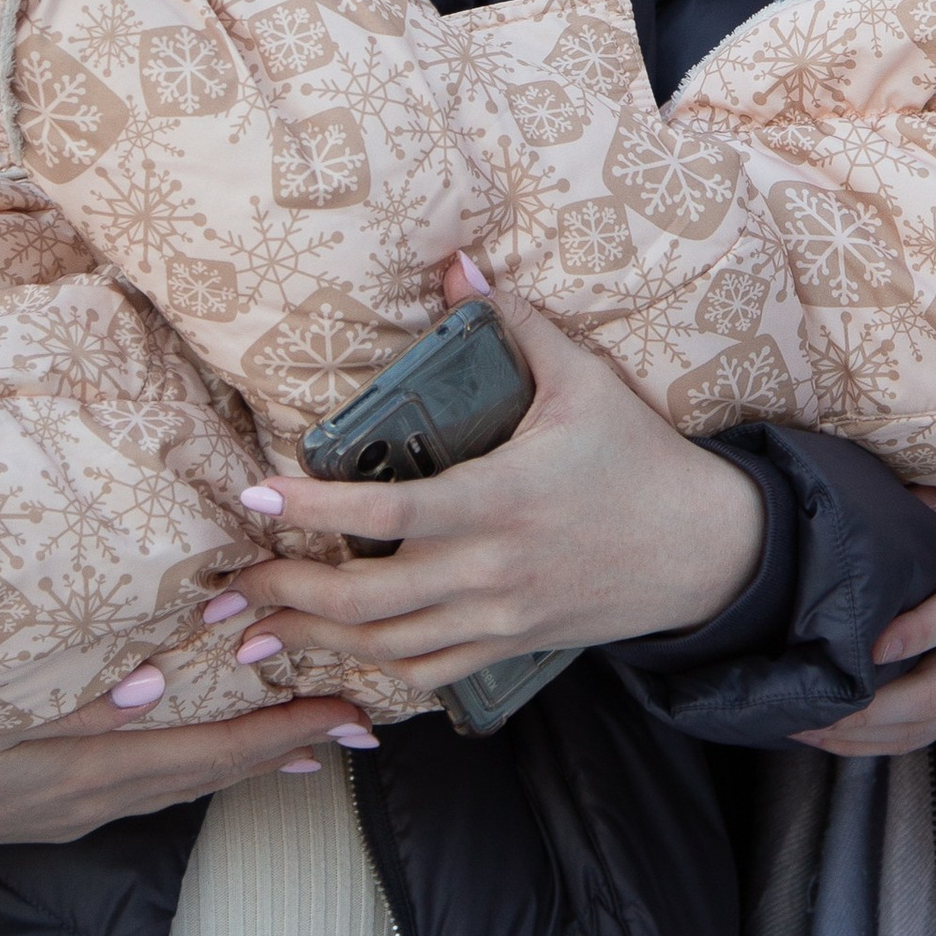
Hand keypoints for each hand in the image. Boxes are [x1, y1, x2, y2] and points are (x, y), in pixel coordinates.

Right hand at [0, 680, 369, 859]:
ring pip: (181, 785)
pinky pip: (146, 788)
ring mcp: (71, 811)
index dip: (279, 733)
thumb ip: (61, 702)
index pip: (205, 753)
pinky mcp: (51, 809)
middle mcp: (90, 800)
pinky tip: (209, 761)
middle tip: (358, 726)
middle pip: (208, 775)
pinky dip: (193, 771)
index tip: (345, 715)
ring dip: (246, 762)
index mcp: (81, 772)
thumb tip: (146, 687)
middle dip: (284, 747)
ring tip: (307, 745)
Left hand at [216, 260, 765, 687]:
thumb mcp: (584, 381)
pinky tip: (333, 657)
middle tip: (229, 586)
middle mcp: (492, 570)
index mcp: (502, 499)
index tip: (258, 493)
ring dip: (313, 640)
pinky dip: (372, 669)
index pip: (389, 512)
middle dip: (286, 593)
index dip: (317, 507)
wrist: (707, 550)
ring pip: (386, 646)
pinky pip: (427, 672)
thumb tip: (459, 262)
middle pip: (366, 597)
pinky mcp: (511, 648)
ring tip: (254, 636)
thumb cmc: (639, 458)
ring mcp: (500, 618)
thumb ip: (515, 324)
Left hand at [791, 486, 935, 757]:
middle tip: (813, 707)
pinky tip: (834, 739)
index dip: (917, 634)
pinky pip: (929, 734)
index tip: (870, 646)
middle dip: (871, 707)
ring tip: (806, 728)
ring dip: (864, 734)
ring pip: (929, 724)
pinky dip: (879, 743)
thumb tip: (896, 499)